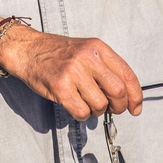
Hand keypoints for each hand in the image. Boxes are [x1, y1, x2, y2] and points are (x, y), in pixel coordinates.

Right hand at [0, 25, 142, 120]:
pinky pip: (82, 111)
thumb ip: (104, 67)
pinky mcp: (60, 86)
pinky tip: (75, 105)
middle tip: (111, 109)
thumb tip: (123, 95)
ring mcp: (73, 71)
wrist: (27, 49)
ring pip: (100, 104)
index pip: (127, 74)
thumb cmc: (55, 52)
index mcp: (97, 47)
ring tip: (86, 102)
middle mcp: (87, 57)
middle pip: (117, 92)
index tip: (135, 107)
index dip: (135, 96)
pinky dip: (82, 114)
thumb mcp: (85, 50)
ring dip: (96, 111)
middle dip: (118, 107)